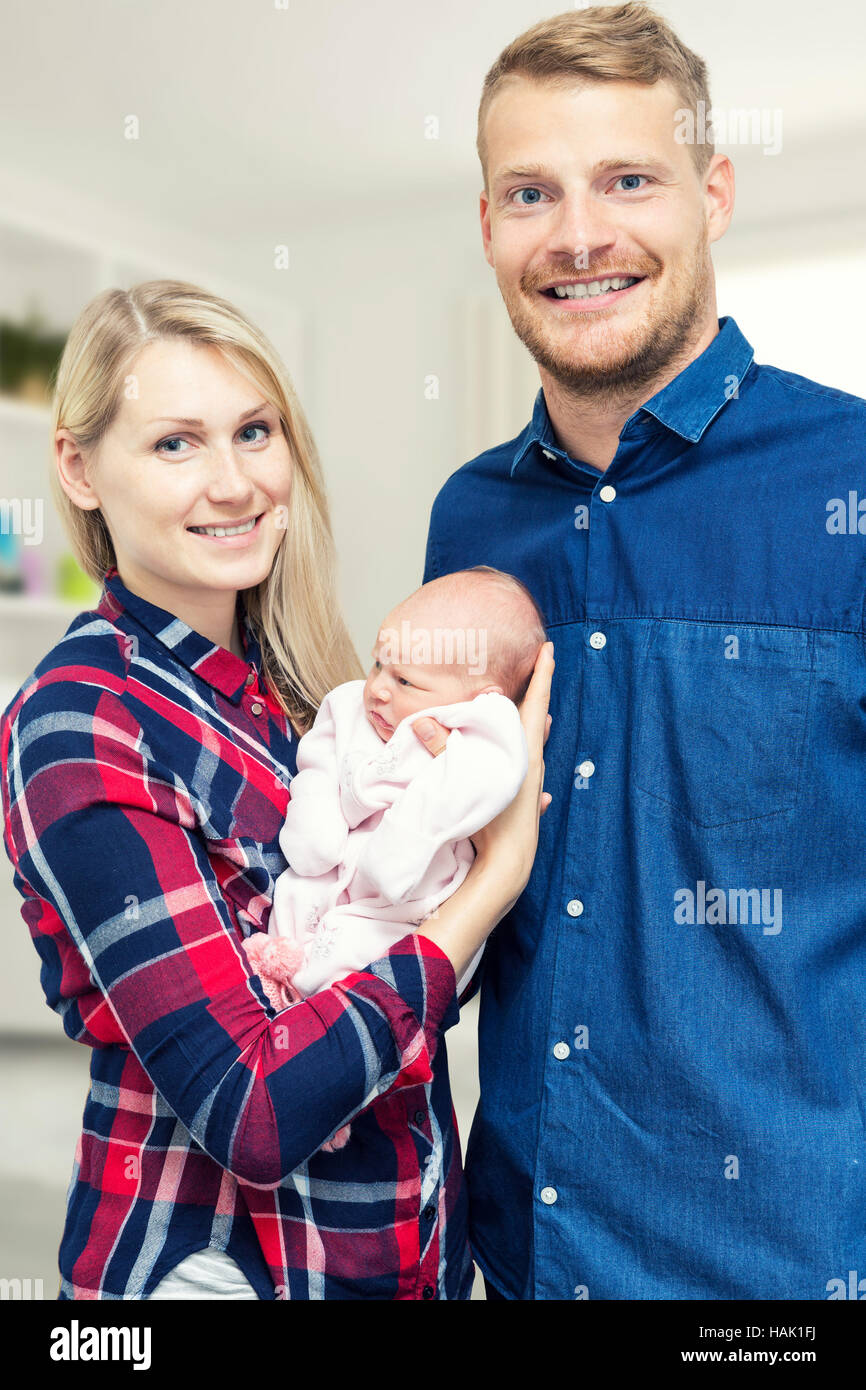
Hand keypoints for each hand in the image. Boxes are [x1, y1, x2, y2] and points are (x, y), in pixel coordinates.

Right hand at [413, 641, 553, 978]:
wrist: (509, 864)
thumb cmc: (490, 821)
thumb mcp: (462, 780)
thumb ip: (442, 750)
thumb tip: (422, 722)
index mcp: (524, 750)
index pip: (534, 702)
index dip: (542, 674)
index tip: (549, 649)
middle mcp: (533, 761)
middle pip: (536, 719)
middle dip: (535, 692)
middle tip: (537, 666)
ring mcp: (531, 780)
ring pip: (532, 743)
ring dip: (530, 723)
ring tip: (529, 705)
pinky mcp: (526, 796)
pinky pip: (528, 767)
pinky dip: (526, 754)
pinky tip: (526, 760)